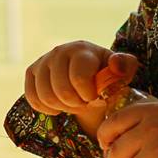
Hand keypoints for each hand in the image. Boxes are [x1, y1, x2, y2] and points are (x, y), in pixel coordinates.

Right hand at [23, 42, 137, 119]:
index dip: (88, 95)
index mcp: (82, 50)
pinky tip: (59, 105)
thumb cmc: (106, 76)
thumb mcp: (122, 72)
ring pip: (45, 96)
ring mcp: (43, 60)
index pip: (79, 78)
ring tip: (73, 103)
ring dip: (62, 107)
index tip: (95, 96)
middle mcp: (60, 51)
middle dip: (75, 103)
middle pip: (61, 90)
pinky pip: (33, 98)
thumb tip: (114, 65)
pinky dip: (46, 108)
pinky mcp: (31, 71)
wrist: (87, 78)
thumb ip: (126, 66)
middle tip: (84, 102)